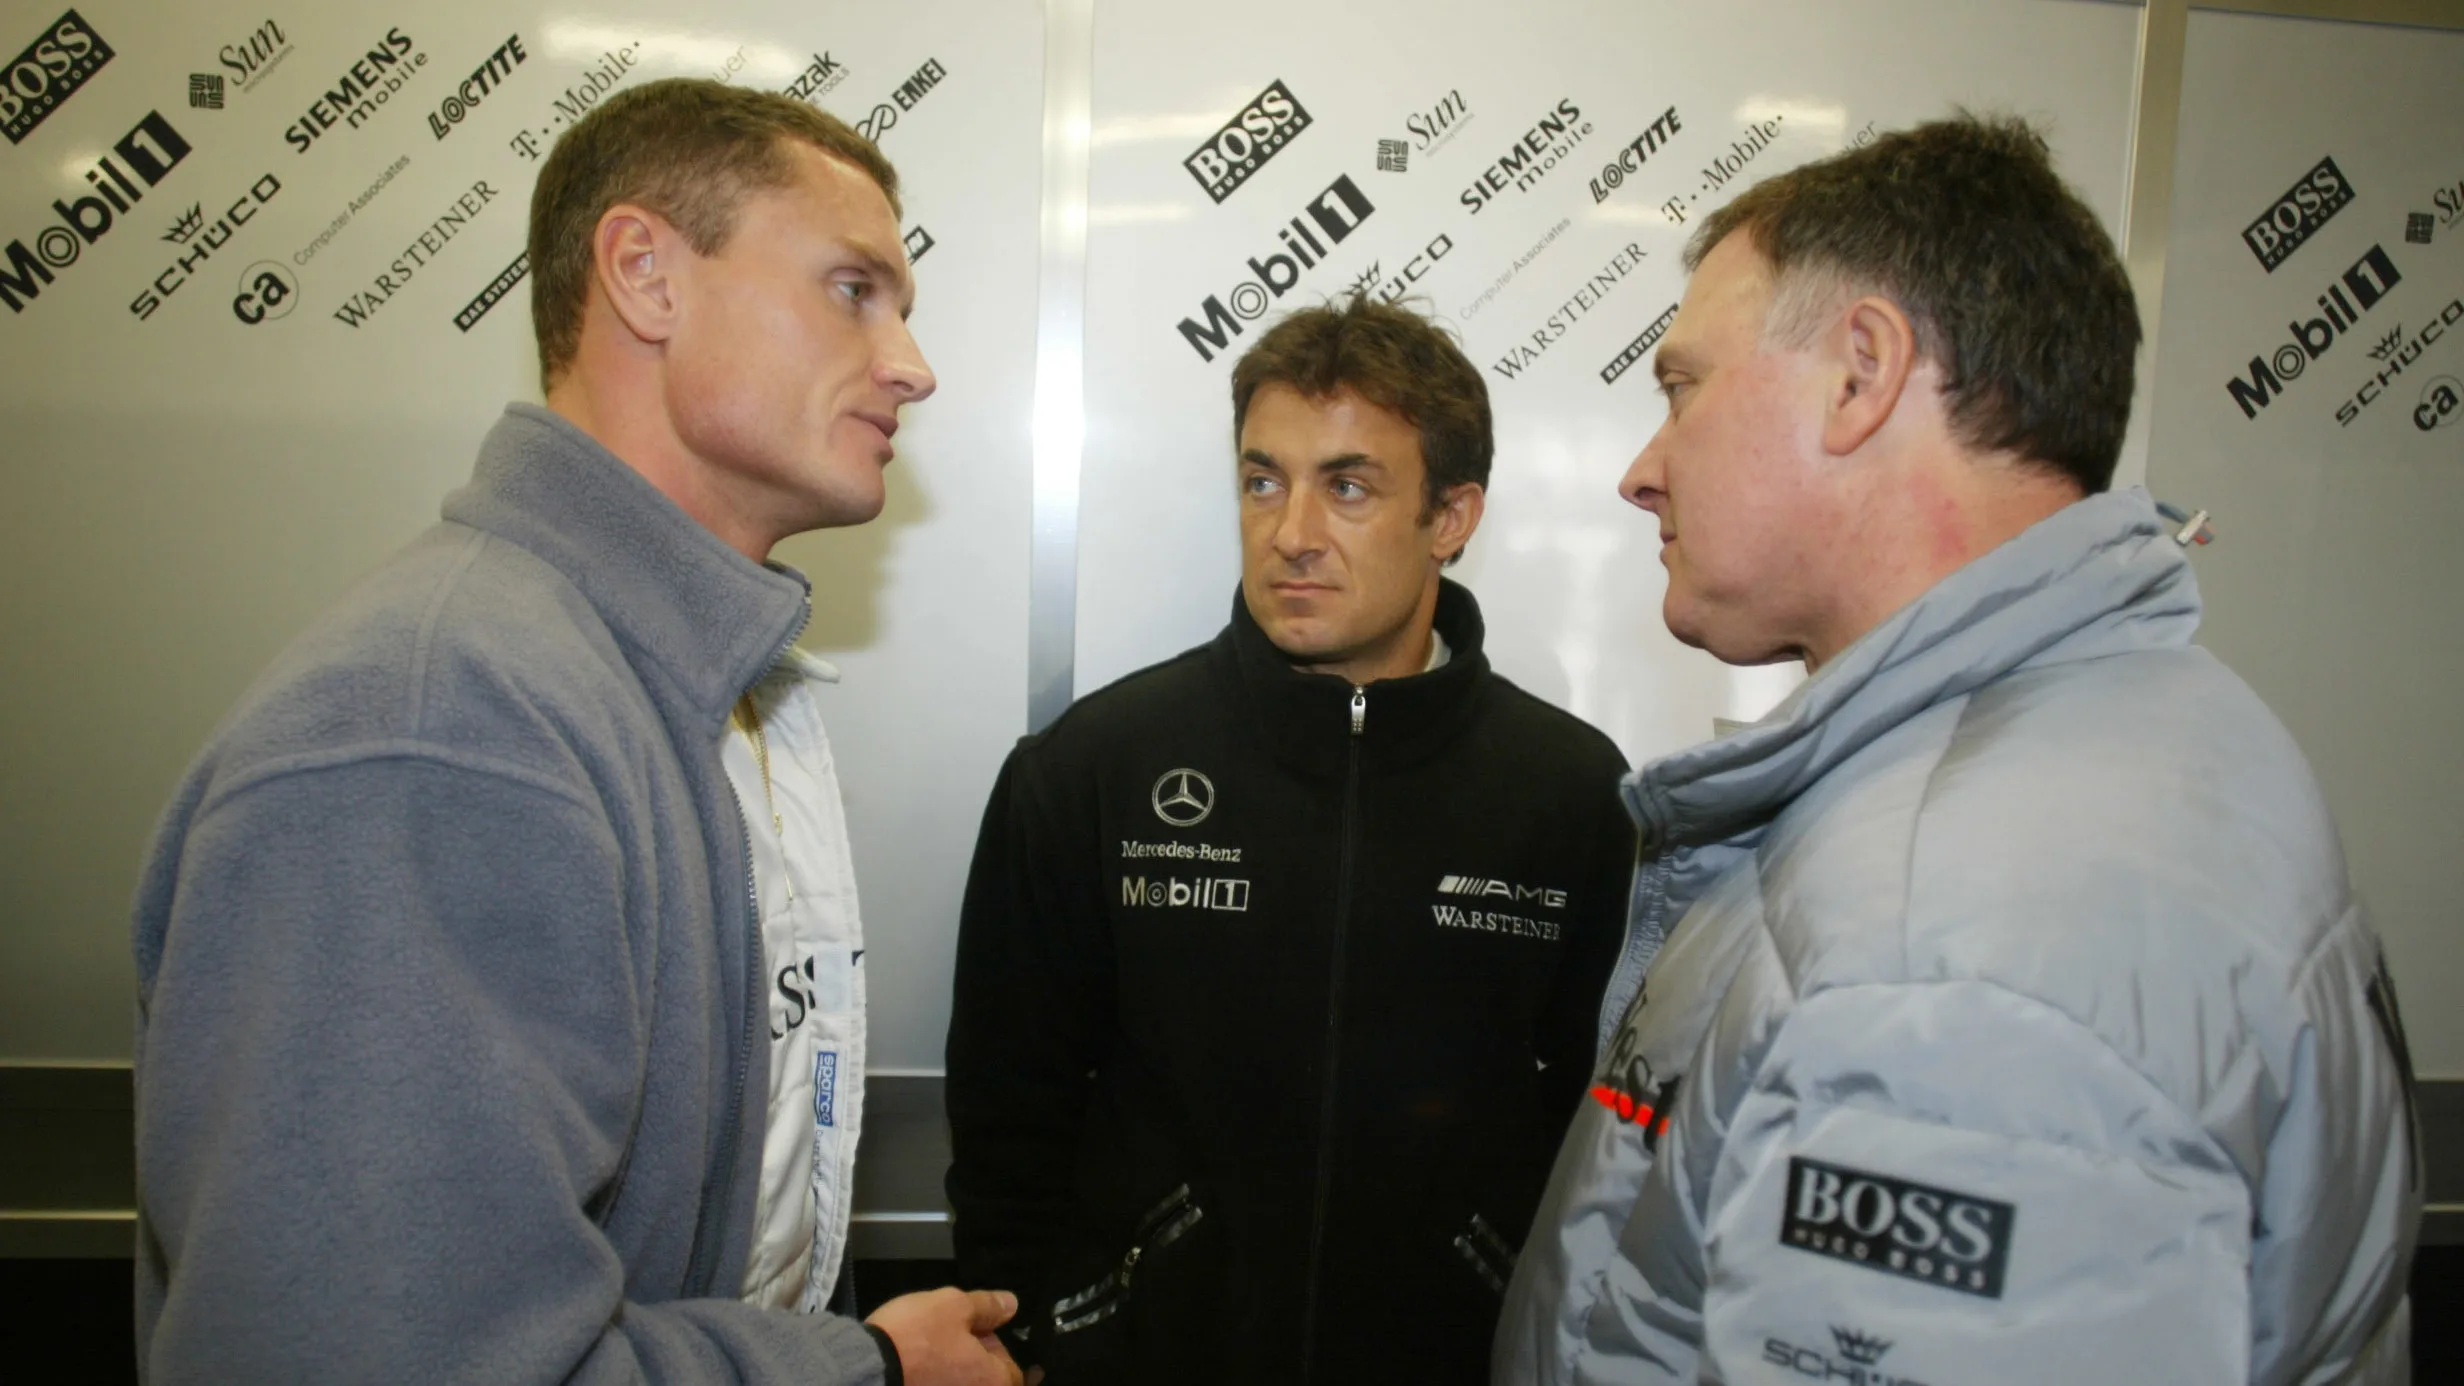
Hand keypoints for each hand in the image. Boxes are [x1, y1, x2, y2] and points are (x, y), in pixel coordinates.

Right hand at [867, 1287, 1024, 1385]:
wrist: (866, 1368)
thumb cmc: (914, 1337)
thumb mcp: (953, 1305)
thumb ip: (987, 1306)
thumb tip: (1010, 1305)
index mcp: (993, 1381)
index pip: (1014, 1370)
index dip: (995, 1345)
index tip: (976, 1330)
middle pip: (985, 1380)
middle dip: (971, 1359)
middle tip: (949, 1337)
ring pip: (957, 1383)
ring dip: (949, 1371)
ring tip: (928, 1351)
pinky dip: (930, 1379)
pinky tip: (914, 1367)